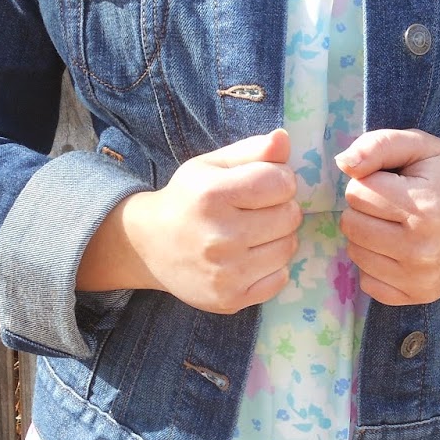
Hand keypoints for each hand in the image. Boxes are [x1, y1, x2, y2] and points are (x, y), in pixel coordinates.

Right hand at [125, 127, 301, 313]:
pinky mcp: (230, 299)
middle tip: (258, 211)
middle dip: (281, 208)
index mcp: (212, 195)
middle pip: (290, 216)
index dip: (280, 179)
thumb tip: (284, 139)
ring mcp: (225, 273)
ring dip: (279, 237)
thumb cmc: (188, 199)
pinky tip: (250, 258)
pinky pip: (280, 279)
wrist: (150, 246)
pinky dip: (272, 267)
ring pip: (289, 247)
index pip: (281, 182)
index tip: (264, 185)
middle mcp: (218, 237)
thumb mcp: (212, 165)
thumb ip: (251, 151)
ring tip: (254, 233)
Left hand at [333, 128, 439, 305]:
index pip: (356, 193)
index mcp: (424, 207)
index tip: (393, 183)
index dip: (369, 181)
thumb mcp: (420, 145)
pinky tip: (398, 250)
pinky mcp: (419, 295)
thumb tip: (343, 164)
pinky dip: (376, 265)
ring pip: (355, 253)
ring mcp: (421, 277)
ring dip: (367, 236)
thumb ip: (378, 145)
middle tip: (393, 205)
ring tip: (396, 226)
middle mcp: (423, 248)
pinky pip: (368, 282)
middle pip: (351, 225)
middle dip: (364, 209)